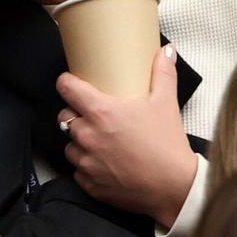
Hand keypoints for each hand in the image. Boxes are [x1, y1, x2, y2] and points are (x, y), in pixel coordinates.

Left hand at [57, 44, 197, 228]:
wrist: (172, 186)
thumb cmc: (166, 143)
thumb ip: (163, 73)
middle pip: (64, 117)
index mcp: (102, 112)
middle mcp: (87, 135)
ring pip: (69, 145)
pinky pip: (77, 169)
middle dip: (74, 112)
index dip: (66, 82)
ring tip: (99, 139)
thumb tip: (166, 51)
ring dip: (79, 140)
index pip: (67, 89)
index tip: (71, 81)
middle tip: (93, 113)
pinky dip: (87, 164)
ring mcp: (85, 162)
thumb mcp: (166, 102)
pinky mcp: (88, 184)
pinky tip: (105, 161)